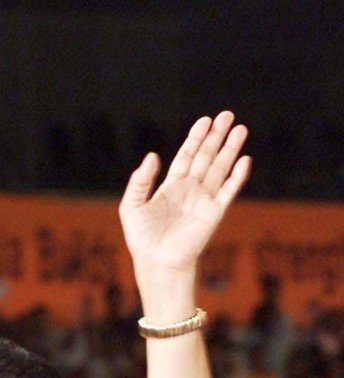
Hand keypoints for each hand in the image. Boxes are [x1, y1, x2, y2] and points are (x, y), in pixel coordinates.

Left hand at [119, 112, 249, 283]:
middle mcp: (190, 190)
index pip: (186, 156)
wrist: (157, 261)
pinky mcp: (214, 212)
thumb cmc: (142, 238)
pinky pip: (228, 190)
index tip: (205, 121)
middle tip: (228, 116)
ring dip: (230, 149)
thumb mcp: (132, 205)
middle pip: (206, 157)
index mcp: (171, 186)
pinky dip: (237, 176)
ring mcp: (204, 199)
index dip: (195, 138)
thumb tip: (152, 155)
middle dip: (217, 137)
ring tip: (240, 129)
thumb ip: (140, 180)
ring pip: (220, 168)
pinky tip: (244, 160)